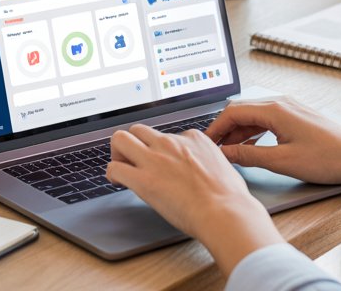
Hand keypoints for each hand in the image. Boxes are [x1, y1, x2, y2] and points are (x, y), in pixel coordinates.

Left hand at [107, 124, 283, 275]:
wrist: (225, 211)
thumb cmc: (229, 196)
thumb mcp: (221, 164)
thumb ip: (205, 160)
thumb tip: (202, 168)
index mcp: (192, 138)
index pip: (166, 135)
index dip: (160, 150)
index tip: (160, 162)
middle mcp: (170, 143)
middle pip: (138, 129)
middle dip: (133, 144)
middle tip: (133, 161)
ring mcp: (155, 158)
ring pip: (120, 138)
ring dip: (118, 153)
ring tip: (123, 168)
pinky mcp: (143, 179)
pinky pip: (114, 167)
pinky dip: (112, 174)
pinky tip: (118, 183)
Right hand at [205, 98, 340, 188]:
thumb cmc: (327, 158)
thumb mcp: (282, 161)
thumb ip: (249, 155)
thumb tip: (226, 154)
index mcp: (274, 110)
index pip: (232, 112)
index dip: (215, 128)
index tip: (206, 143)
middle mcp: (281, 103)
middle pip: (241, 110)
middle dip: (224, 129)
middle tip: (213, 148)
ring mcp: (289, 108)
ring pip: (254, 115)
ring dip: (239, 131)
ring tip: (229, 151)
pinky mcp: (296, 116)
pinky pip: (266, 119)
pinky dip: (253, 131)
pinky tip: (251, 146)